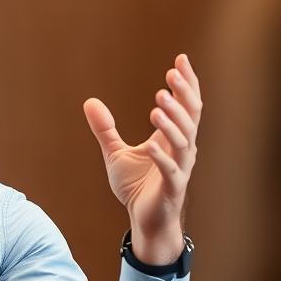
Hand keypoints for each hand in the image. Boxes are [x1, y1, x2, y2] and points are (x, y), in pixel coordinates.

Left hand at [83, 53, 201, 261]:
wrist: (144, 220)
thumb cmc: (136, 186)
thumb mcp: (115, 152)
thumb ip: (105, 128)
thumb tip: (89, 101)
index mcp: (172, 138)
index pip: (185, 105)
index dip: (185, 84)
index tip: (180, 60)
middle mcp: (181, 150)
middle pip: (190, 117)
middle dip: (183, 95)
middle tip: (171, 75)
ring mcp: (179, 169)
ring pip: (183, 141)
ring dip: (172, 122)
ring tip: (157, 104)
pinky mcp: (171, 188)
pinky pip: (170, 170)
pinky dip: (162, 157)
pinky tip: (151, 145)